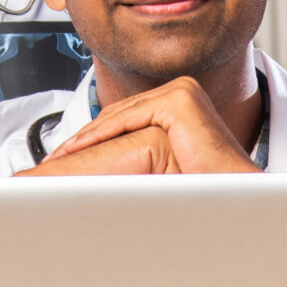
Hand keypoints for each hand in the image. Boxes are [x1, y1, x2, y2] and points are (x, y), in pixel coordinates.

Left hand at [41, 76, 257, 174]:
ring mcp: (182, 91)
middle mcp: (182, 91)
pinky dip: (101, 135)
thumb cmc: (202, 185)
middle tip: (55, 158)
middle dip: (85, 138)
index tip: (66, 157)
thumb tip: (100, 172)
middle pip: (120, 114)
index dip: (94, 138)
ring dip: (87, 138)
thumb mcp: (161, 165)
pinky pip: (129, 118)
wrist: (231, 195)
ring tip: (60, 156)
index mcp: (181, 102)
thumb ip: (139, 157)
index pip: (126, 117)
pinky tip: (78, 150)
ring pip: (120, 116)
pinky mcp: (180, 99)